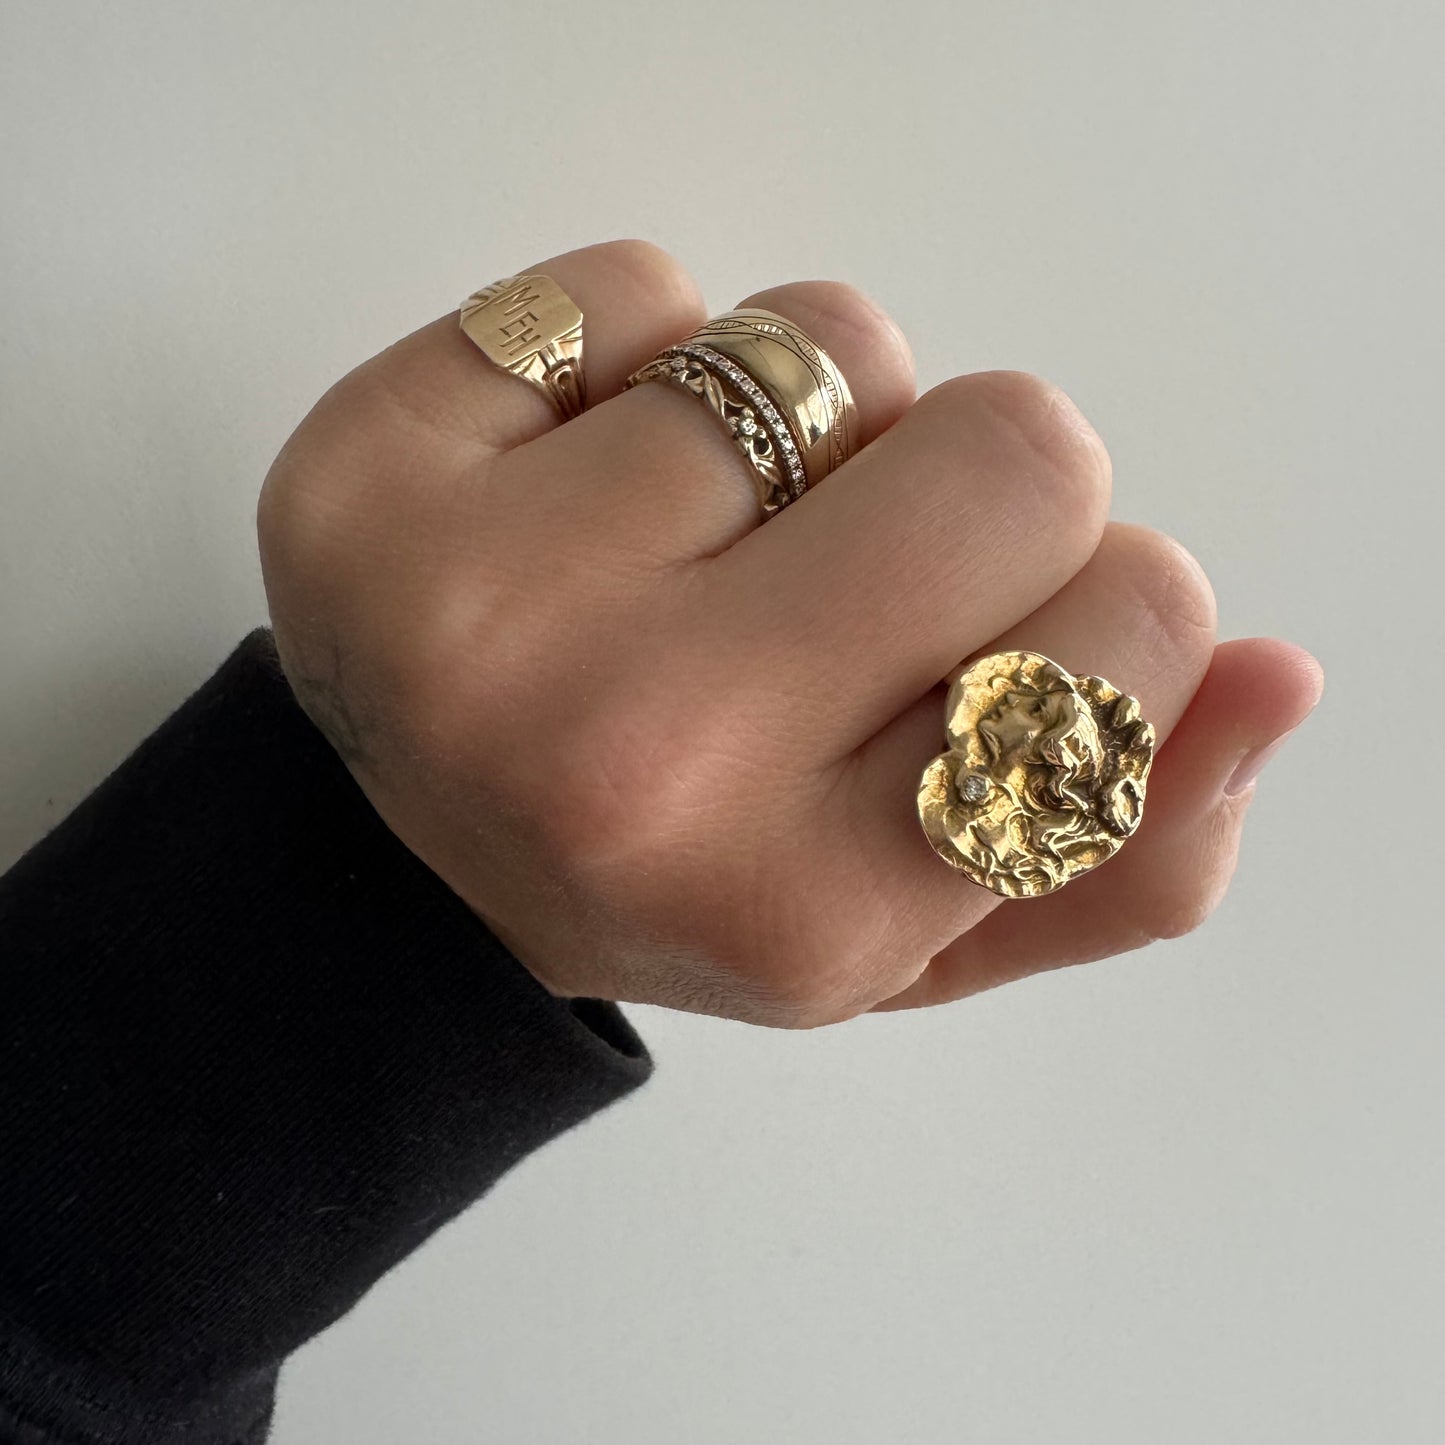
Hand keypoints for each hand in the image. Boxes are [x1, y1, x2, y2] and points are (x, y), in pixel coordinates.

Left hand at [257, 240, 1321, 1026]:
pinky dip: (652, 360)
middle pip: (1012, 446)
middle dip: (977, 492)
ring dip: (817, 424)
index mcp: (803, 907)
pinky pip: (641, 283)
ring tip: (710, 551)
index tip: (996, 640)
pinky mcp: (371, 462)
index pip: (1126, 622)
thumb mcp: (908, 934)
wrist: (412, 855)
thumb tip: (1276, 680)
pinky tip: (587, 490)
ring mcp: (479, 605)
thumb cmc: (689, 882)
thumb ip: (1118, 852)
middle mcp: (639, 761)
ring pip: (831, 341)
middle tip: (853, 581)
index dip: (1098, 602)